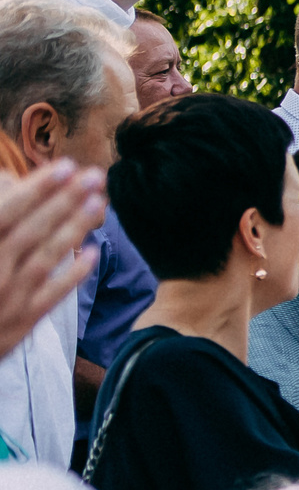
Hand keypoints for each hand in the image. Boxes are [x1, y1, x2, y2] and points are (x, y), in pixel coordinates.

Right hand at [0, 162, 106, 358]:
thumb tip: (8, 183)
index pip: (6, 213)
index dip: (36, 189)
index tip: (66, 166)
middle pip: (33, 231)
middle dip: (65, 200)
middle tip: (95, 175)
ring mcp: (8, 299)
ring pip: (46, 258)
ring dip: (74, 228)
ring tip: (98, 202)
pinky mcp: (21, 322)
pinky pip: (52, 295)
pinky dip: (73, 274)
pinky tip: (94, 253)